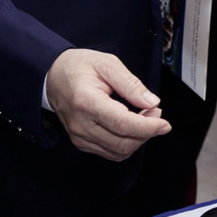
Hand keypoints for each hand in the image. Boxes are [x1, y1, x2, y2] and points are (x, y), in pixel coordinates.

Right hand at [45, 49, 170, 160]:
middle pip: (123, 142)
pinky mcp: (81, 143)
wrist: (52, 76)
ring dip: (138, 139)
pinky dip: (127, 143)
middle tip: (155, 111)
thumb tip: (152, 102)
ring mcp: (79, 137)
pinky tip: (131, 126)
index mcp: (86, 102)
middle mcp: (81, 124)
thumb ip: (131, 84)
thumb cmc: (78, 66)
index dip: (148, 127)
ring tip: (144, 117)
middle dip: (147, 132)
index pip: (122, 124)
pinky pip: (111, 152)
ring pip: (119, 151)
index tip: (165, 123)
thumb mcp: (107, 64)